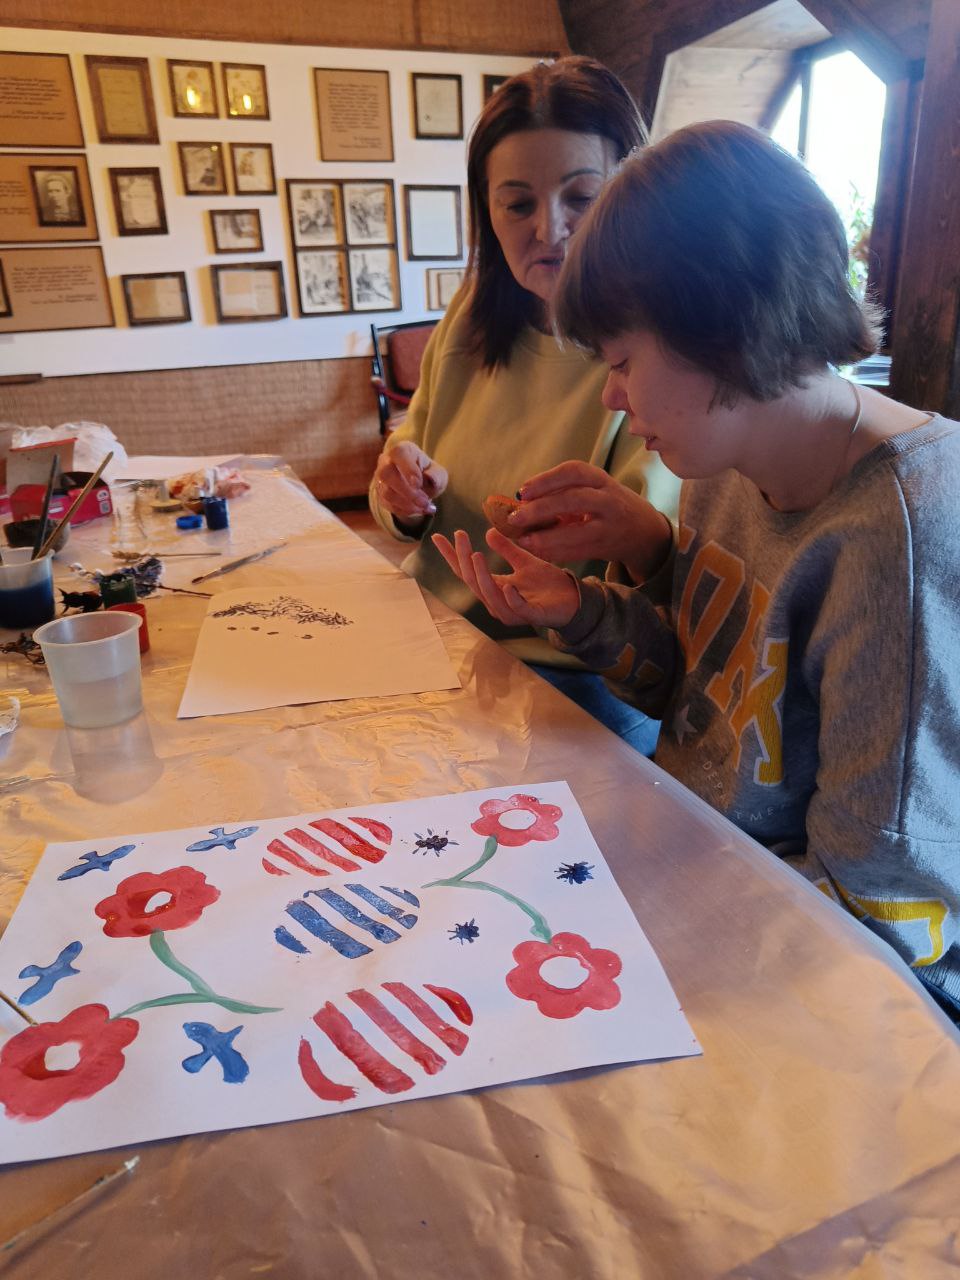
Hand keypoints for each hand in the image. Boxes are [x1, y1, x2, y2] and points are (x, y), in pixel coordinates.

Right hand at [374, 441, 448, 522]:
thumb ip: (436, 475)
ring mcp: (380, 479)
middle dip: (407, 492)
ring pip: (386, 492)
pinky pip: (388, 504)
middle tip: (424, 502)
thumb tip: (431, 478)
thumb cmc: (428, 473)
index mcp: (402, 450)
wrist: (420, 486)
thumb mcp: (438, 473)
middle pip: (387, 474)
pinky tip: (418, 511)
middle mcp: (386, 461)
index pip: (399, 454)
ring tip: (424, 508)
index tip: (419, 484)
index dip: (407, 469)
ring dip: (407, 504)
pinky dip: (404, 511)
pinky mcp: (380, 494)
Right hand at [432, 528, 579, 629]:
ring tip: (476, 555)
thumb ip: (506, 549)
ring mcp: (512, 611)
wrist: (573, 599)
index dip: (452, 556)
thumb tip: (488, 531)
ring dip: (481, 575)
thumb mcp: (524, 561)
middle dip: (463, 559)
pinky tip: (508, 585)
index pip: (466, 572)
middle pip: (472, 581)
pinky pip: (516, 609)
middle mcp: (497, 602)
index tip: (438, 537)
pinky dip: (510, 598)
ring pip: (489, 595)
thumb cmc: (548, 584)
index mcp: (493, 588)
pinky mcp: (532, 616)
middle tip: (460, 535)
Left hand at [508, 461, 671, 579]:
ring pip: (576, 532)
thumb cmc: (606, 505)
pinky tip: (537, 551)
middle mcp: (609, 500)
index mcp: (601, 480)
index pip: (574, 472)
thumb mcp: (592, 489)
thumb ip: (563, 492)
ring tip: (523, 540)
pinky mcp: (606, 547)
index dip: (546, 480)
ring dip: (545, 538)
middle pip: (573, 500)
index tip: (522, 491)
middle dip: (541, 509)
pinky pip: (577, 552)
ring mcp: (609, 526)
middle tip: (515, 517)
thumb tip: (520, 501)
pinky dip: (555, 553)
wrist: (643, 530)